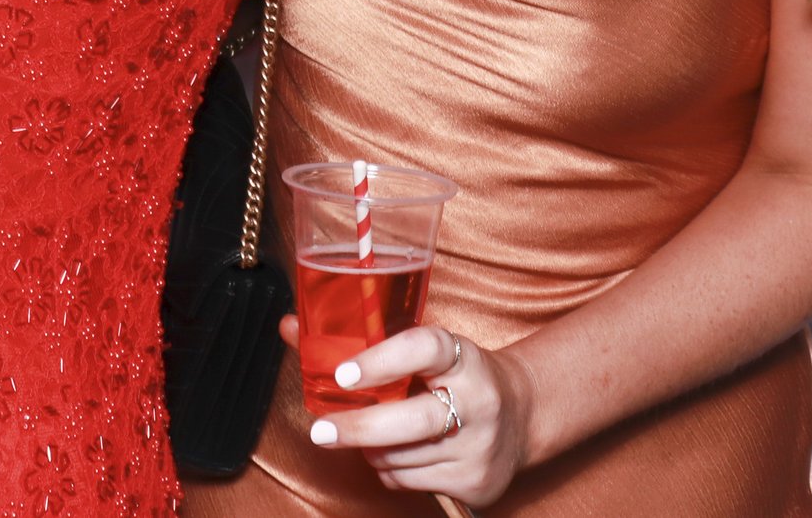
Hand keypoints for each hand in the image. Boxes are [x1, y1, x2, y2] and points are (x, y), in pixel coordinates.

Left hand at [306, 325, 535, 507]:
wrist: (523, 415)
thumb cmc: (456, 375)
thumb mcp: (425, 350)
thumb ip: (361, 341)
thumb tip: (289, 328)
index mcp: (464, 357)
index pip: (425, 348)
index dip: (382, 359)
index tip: (343, 373)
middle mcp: (479, 400)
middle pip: (411, 420)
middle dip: (359, 428)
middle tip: (321, 431)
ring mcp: (480, 446)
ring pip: (401, 457)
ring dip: (372, 449)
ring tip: (371, 434)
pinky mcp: (477, 483)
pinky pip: (409, 483)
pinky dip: (390, 470)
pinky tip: (398, 453)